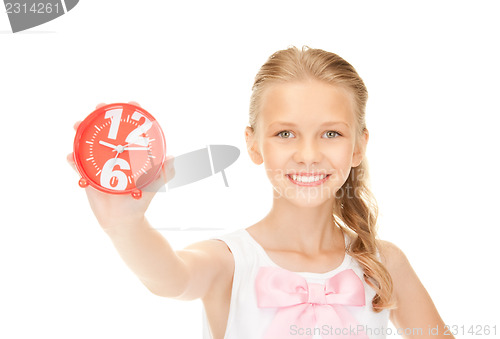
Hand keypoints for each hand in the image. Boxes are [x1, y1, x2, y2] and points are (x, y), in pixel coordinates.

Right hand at [68, 102, 174, 232]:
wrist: (124, 221)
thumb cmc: (140, 201)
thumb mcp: (154, 186)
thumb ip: (165, 172)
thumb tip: (172, 157)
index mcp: (131, 155)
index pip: (132, 131)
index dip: (132, 115)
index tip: (132, 104)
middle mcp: (115, 156)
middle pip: (108, 131)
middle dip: (102, 117)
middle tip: (99, 107)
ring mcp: (100, 164)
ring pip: (89, 144)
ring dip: (81, 133)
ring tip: (77, 126)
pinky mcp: (88, 176)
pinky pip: (78, 166)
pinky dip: (73, 160)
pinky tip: (71, 155)